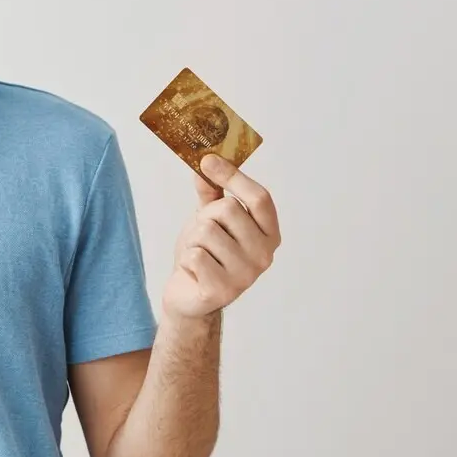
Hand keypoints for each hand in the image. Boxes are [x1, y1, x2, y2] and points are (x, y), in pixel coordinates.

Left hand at [162, 154, 281, 320]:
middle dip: (206, 217)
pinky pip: (195, 254)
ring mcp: (245, 276)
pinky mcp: (222, 291)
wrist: (188, 296)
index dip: (234, 176)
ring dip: (193, 239)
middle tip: (203, 234)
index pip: (260, 198)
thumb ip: (212, 193)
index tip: (208, 160)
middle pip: (229, 210)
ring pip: (207, 231)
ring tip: (199, 254)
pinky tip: (193, 271)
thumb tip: (207, 160)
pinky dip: (186, 259)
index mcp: (269, 235)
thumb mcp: (210, 219)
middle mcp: (264, 256)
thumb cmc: (205, 253)